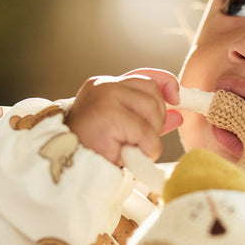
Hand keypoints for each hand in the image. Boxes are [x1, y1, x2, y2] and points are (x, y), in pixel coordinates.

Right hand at [65, 68, 182, 165]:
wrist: (66, 168)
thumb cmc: (92, 151)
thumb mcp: (122, 129)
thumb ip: (147, 118)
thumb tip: (177, 114)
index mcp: (104, 85)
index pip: (145, 76)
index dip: (166, 84)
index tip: (176, 99)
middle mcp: (104, 86)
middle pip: (152, 92)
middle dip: (155, 119)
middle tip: (138, 140)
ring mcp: (104, 98)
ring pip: (152, 111)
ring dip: (149, 138)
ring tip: (130, 149)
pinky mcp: (108, 115)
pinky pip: (146, 134)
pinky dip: (145, 150)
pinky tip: (127, 156)